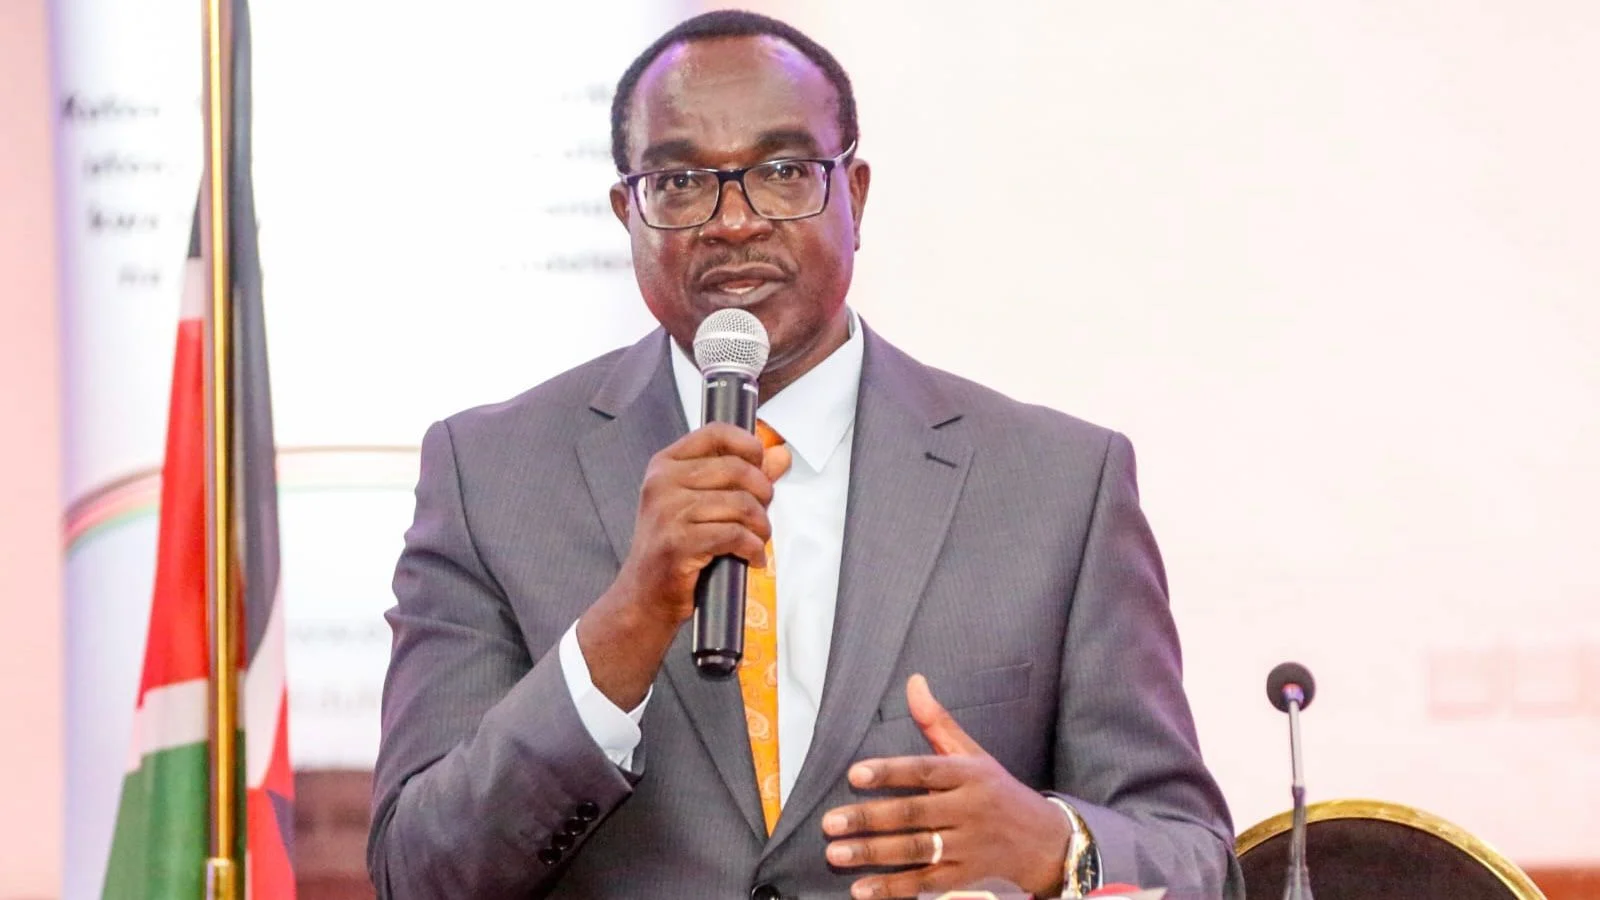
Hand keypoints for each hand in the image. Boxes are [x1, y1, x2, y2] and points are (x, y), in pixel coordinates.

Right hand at [578, 423, 790, 707]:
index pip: (715, 432)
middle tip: (762, 515)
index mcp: (665, 465)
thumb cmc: (676, 548)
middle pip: (736, 469)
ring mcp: (668, 513)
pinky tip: (752, 557)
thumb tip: (780, 455)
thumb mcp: (702, 504)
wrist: (644, 597)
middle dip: (762, 493)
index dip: (747, 444)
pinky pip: (734, 535)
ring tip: (759, 540)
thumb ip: (741, 477)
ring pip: (740, 504)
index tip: (762, 462)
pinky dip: (753, 548)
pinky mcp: (678, 543)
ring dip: (760, 526)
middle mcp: (662, 482)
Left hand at [821, 675, 1069, 898]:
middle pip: (914, 814)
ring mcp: (968, 845)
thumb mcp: (973, 754)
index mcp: (969, 774)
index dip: (890, 772)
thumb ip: (937, 722)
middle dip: (869, 819)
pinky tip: (861, 890)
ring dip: (874, 853)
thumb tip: (913, 682)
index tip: (854, 774)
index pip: (926, 770)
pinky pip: (926, 883)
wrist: (1044, 840)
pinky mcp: (965, 876)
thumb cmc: (996, 790)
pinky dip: (893, 888)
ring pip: (917, 850)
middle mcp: (970, 809)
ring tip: (835, 853)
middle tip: (830, 823)